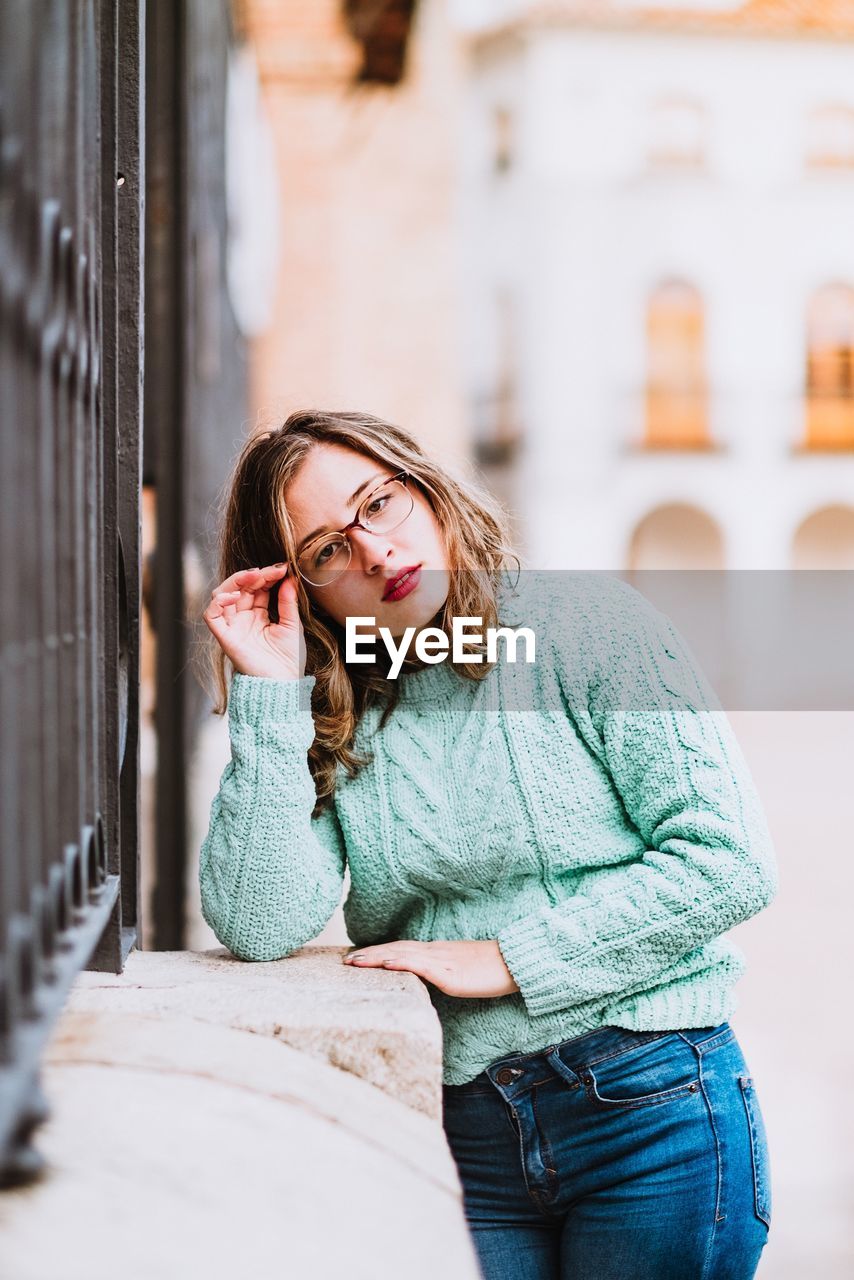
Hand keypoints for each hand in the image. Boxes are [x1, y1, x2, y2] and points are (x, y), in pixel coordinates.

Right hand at [203, 563, 304, 680]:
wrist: (282, 683)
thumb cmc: (287, 659)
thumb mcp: (292, 624)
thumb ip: (288, 601)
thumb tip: (289, 578)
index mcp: (258, 615)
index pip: (256, 588)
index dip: (266, 575)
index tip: (282, 568)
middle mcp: (242, 619)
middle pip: (239, 587)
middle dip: (253, 575)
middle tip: (270, 570)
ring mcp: (232, 627)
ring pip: (221, 595)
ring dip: (236, 581)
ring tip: (255, 575)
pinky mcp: (224, 637)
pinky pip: (211, 615)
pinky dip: (218, 602)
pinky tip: (235, 595)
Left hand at [342, 940, 519, 998]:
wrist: (516, 963)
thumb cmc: (493, 969)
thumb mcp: (462, 972)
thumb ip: (443, 973)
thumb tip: (427, 981)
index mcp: (437, 953)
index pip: (401, 950)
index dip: (378, 952)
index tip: (357, 957)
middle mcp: (435, 953)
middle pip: (396, 949)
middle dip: (369, 955)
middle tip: (343, 960)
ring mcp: (442, 962)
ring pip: (402, 955)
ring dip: (376, 957)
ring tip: (354, 962)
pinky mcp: (450, 974)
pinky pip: (422, 967)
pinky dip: (402, 963)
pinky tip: (387, 964)